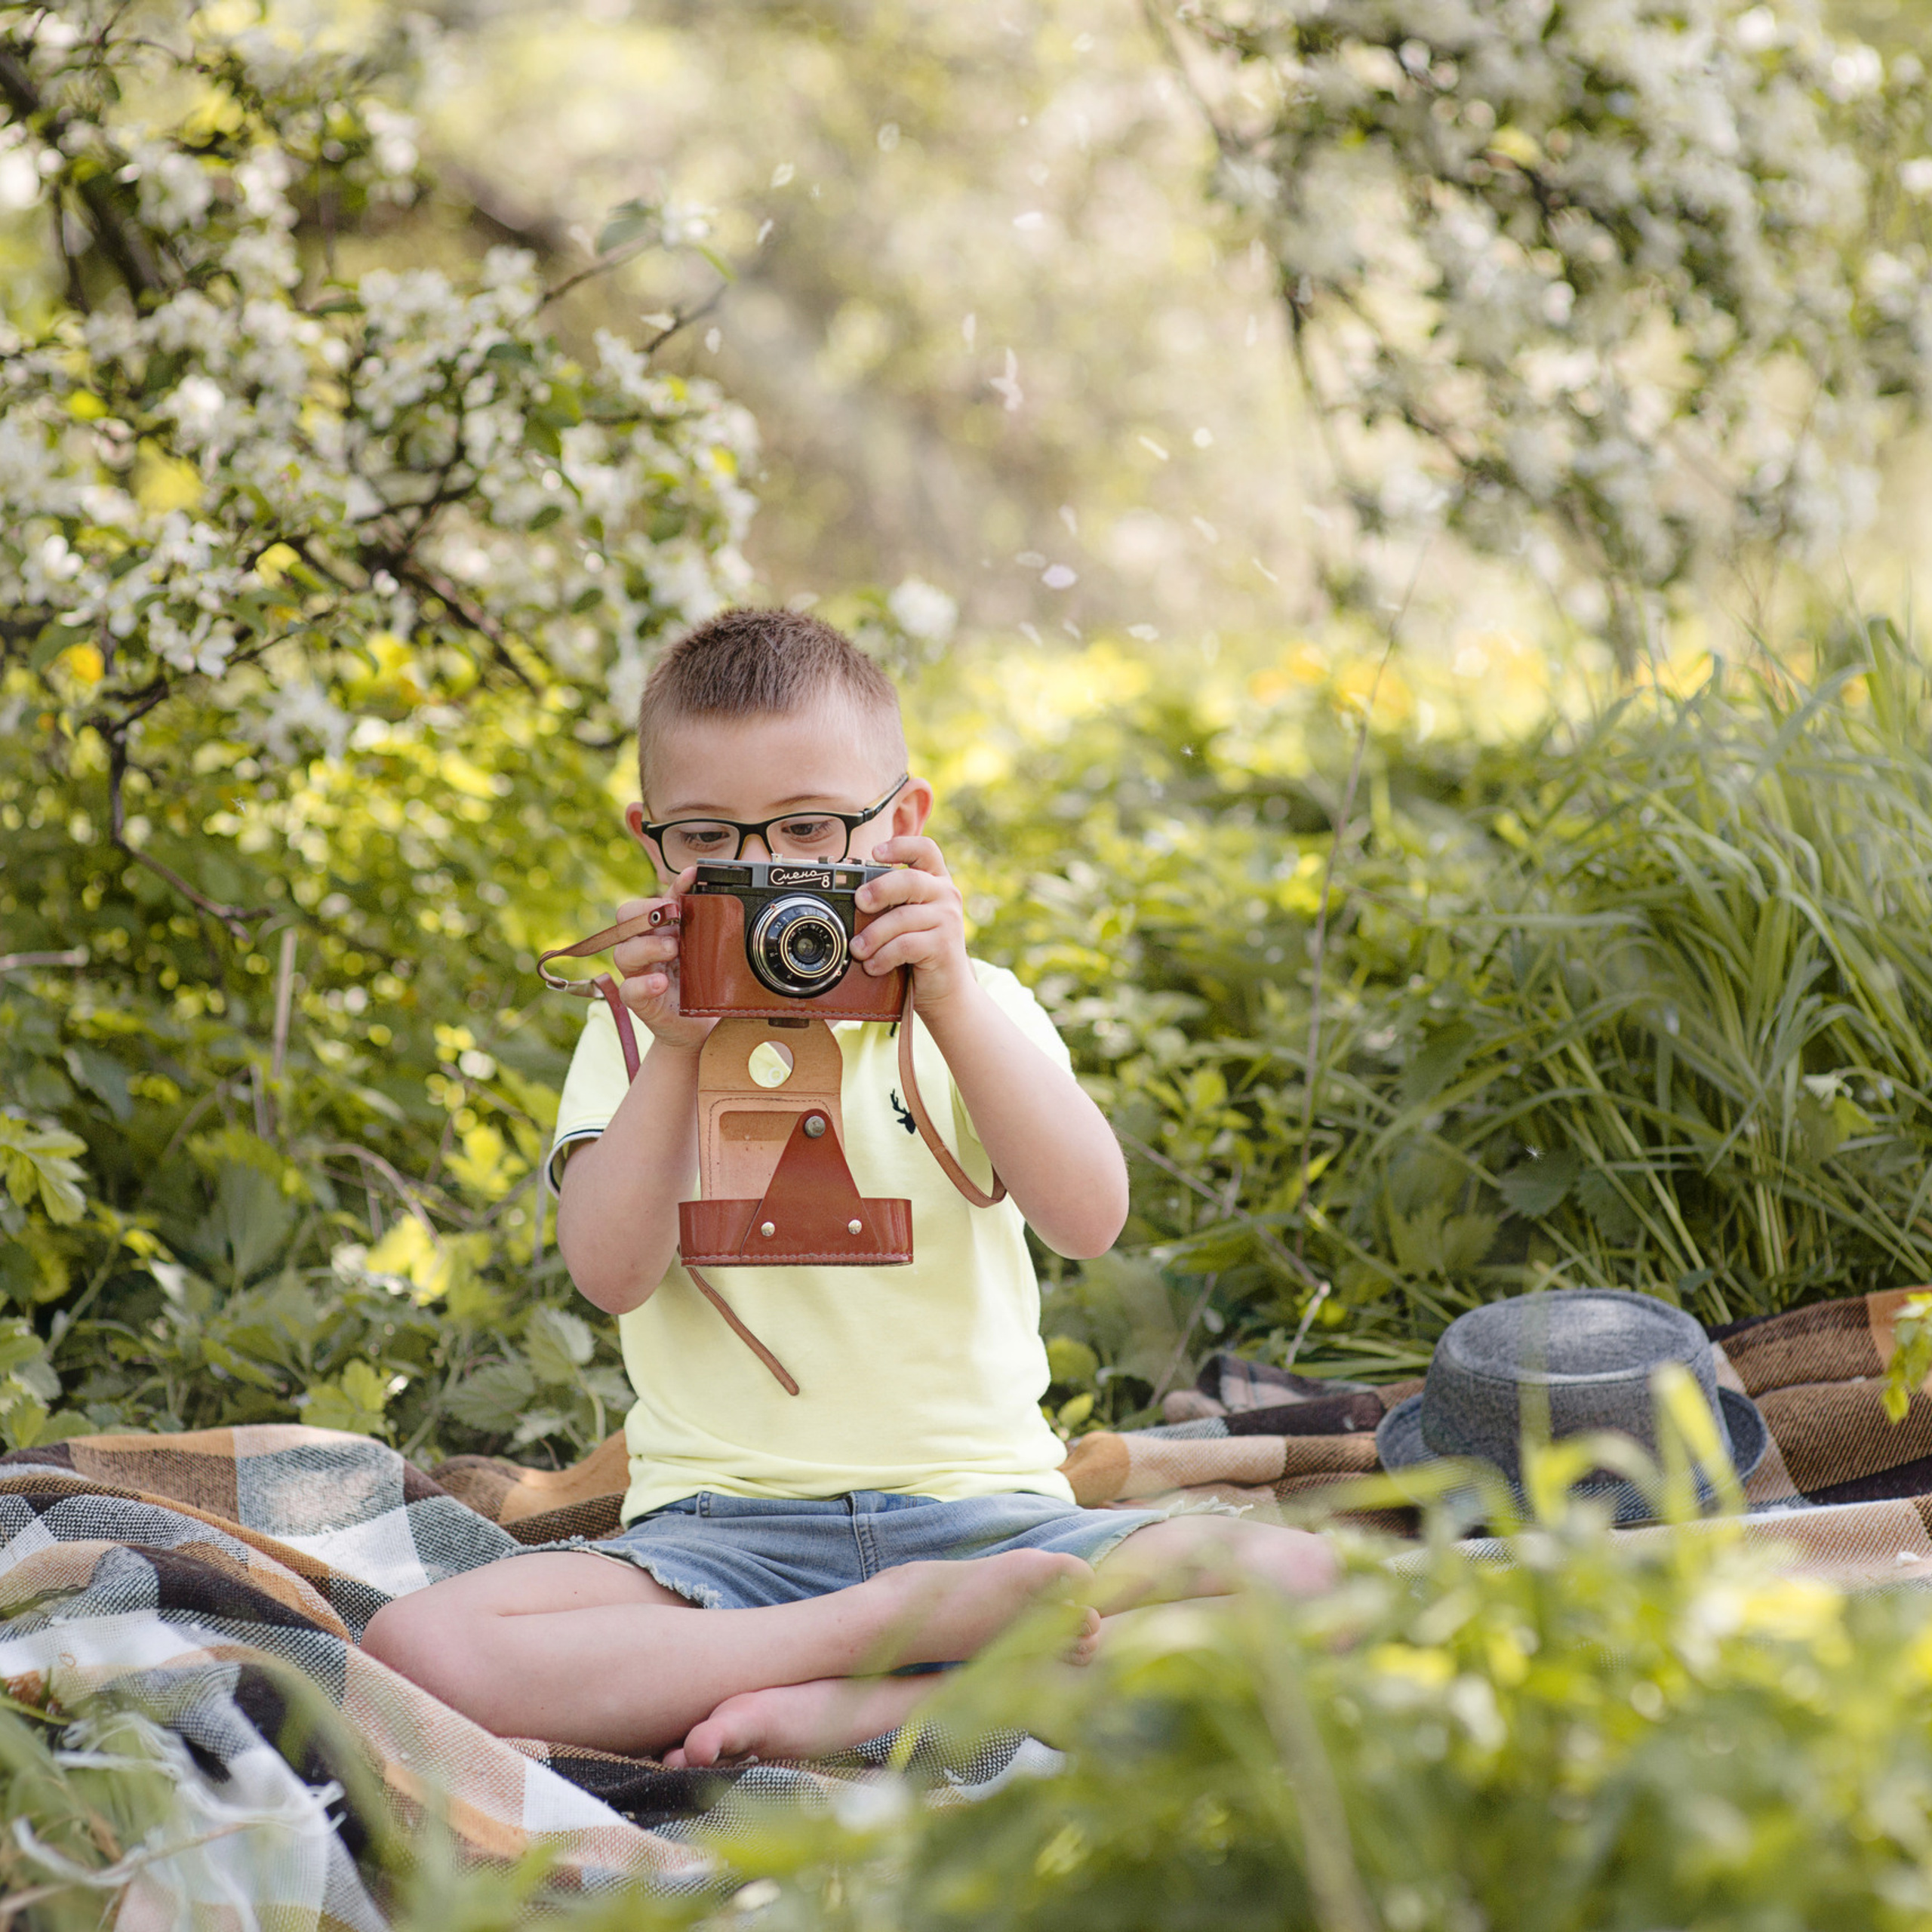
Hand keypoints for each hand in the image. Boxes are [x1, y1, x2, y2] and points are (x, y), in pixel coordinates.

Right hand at [610, 869, 713, 1051]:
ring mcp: (639, 974)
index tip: (694, 876)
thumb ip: (705, 926)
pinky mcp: (639, 1001)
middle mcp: (645, 948)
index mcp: (660, 932)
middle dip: (648, 913)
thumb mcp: (706, 953)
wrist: (701, 1027)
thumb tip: (718, 896)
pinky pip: (629, 989)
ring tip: (672, 949)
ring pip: (624, 952)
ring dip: (648, 946)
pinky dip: (643, 984)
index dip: (672, 887)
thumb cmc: (701, 986)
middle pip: (626, 918)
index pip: (655, 900)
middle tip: (675, 919)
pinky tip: (661, 982)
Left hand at [851, 835, 973, 1008]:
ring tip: (858, 950)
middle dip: (879, 890)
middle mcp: (946, 895)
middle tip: (860, 903)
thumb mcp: (906, 919)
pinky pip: (905, 945)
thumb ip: (891, 903)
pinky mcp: (944, 945)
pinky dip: (884, 956)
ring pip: (902, 917)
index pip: (925, 850)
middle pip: (910, 880)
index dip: (901, 846)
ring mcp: (948, 920)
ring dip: (873, 935)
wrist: (946, 990)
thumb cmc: (919, 951)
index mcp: (936, 881)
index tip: (875, 852)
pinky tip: (874, 966)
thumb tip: (852, 897)